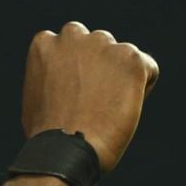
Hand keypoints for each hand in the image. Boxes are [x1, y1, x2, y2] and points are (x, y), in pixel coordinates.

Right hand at [21, 22, 158, 173]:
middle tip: (97, 103)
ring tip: (110, 110)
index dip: (76, 73)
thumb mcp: (37, 98)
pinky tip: (126, 110)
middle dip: (100, 68)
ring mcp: (102, 44)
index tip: (77, 96)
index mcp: (45, 43)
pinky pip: (148, 68)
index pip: (70, 46)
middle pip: (97, 44)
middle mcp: (73, 35)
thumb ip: (52, 78)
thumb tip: (67, 81)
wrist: (66, 150)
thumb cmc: (48, 136)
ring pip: (122, 55)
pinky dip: (143, 88)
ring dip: (120, 76)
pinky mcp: (130, 57)